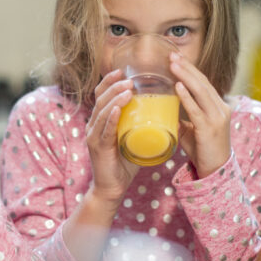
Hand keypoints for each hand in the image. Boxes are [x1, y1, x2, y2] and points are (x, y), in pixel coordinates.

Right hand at [86, 69, 138, 204]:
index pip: (102, 96)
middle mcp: (94, 126)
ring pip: (102, 111)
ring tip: (127, 89)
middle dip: (114, 86)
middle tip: (129, 78)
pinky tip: (117, 109)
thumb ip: (143, 127)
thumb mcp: (133, 139)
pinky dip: (110, 118)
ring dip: (114, 98)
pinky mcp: (97, 148)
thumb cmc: (124, 165)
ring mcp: (93, 136)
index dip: (110, 82)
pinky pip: (104, 130)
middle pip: (100, 99)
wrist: (112, 189)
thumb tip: (166, 114)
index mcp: (101, 121)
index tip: (123, 71)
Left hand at [170, 52, 231, 177]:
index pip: (203, 83)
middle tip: (172, 54)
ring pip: (200, 91)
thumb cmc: (202, 150)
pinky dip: (186, 96)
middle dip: (186, 67)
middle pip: (202, 82)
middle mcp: (220, 108)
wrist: (216, 171)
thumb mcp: (192, 129)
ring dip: (185, 76)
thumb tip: (164, 107)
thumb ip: (182, 116)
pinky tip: (177, 86)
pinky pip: (196, 109)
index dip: (190, 69)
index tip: (176, 58)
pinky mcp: (210, 128)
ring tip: (172, 64)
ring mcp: (217, 118)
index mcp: (218, 106)